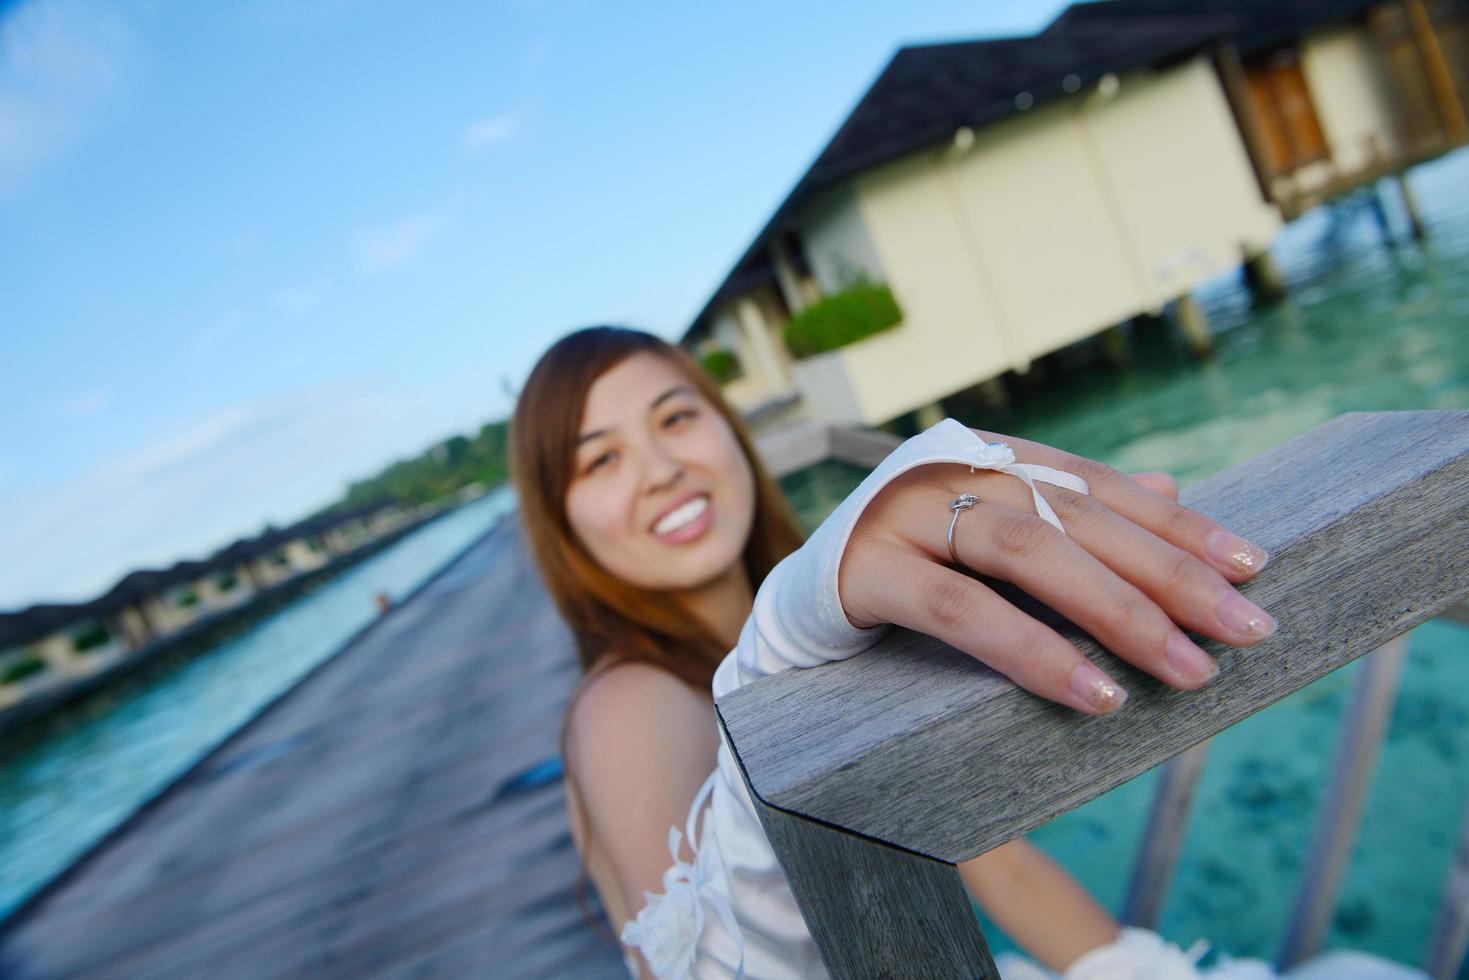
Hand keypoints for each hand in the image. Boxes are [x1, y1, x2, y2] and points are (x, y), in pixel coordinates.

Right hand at [837, 430, 1274, 714]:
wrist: (803, 594)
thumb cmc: (917, 566)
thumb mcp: (997, 535)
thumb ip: (1075, 512)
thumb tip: (1173, 483)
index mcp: (993, 458)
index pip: (1102, 486)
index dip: (1179, 523)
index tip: (1253, 567)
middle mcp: (954, 472)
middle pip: (1078, 517)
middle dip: (1168, 574)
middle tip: (1245, 630)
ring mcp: (907, 515)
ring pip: (1027, 552)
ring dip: (1115, 612)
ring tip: (1184, 671)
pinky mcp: (867, 571)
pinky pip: (960, 611)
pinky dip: (1031, 651)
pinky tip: (1092, 695)